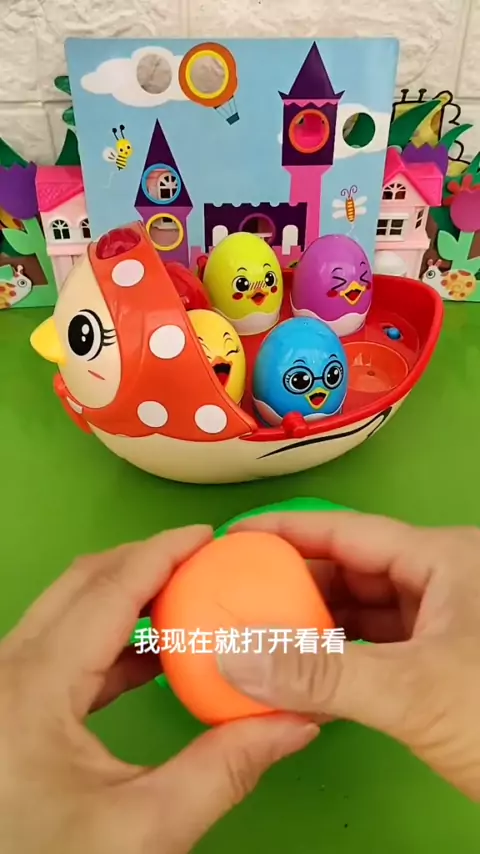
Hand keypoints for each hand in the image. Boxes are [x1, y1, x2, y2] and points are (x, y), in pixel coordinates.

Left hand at [0, 526, 317, 853]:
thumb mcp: (143, 829)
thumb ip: (223, 771)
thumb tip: (294, 725)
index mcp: (33, 687)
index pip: (107, 591)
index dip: (161, 553)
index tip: (208, 536)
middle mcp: (8, 670)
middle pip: (82, 584)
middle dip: (145, 562)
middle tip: (203, 560)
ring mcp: (4, 683)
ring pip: (68, 608)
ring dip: (128, 596)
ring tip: (188, 598)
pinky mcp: (10, 700)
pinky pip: (62, 643)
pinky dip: (111, 636)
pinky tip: (154, 653)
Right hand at [219, 512, 479, 800]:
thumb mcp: (412, 690)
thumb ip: (321, 673)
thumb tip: (235, 655)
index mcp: (444, 559)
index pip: (349, 531)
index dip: (288, 531)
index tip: (234, 538)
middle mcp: (442, 582)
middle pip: (350, 571)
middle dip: (293, 586)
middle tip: (235, 597)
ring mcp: (442, 625)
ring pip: (360, 614)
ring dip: (310, 630)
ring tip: (255, 640)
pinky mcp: (440, 665)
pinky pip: (373, 651)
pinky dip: (335, 665)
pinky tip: (295, 680)